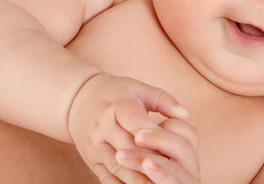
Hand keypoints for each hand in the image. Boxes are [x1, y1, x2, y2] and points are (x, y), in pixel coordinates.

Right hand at [68, 73, 188, 183]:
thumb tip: (184, 114)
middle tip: (171, 172)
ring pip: (118, 167)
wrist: (79, 101)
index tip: (172, 149)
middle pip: (128, 149)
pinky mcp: (92, 161)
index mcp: (116, 107)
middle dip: (150, 162)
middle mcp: (102, 128)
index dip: (153, 137)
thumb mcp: (138, 89)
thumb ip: (163, 100)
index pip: (136, 124)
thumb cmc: (116, 94)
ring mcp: (95, 147)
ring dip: (139, 179)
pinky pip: (107, 178)